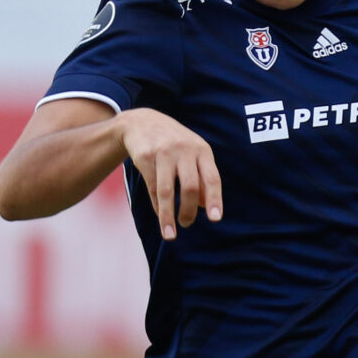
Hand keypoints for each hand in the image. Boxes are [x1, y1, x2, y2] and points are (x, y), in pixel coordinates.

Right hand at [122, 111, 221, 238]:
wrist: (142, 122)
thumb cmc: (175, 144)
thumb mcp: (193, 154)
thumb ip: (202, 177)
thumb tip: (206, 206)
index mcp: (202, 150)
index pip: (212, 178)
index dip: (215, 199)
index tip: (214, 219)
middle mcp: (184, 150)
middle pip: (190, 187)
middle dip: (188, 211)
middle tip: (186, 224)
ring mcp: (163, 153)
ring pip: (167, 191)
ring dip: (168, 216)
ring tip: (170, 234)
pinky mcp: (145, 157)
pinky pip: (153, 188)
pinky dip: (158, 205)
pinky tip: (160, 214)